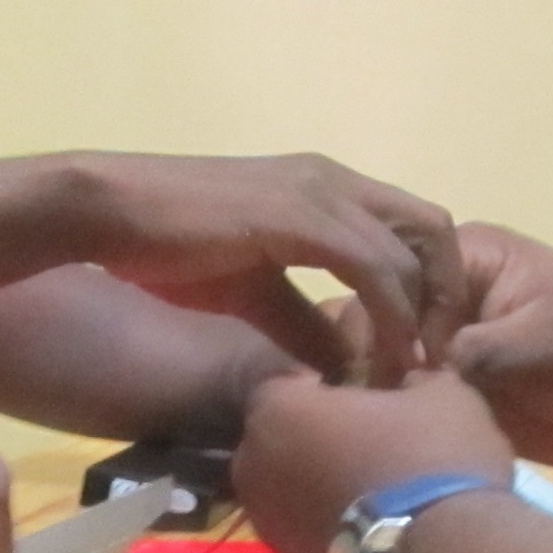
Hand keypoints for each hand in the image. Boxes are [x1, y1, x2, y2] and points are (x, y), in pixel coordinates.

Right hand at [75, 153, 466, 387]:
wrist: (106, 212)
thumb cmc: (166, 248)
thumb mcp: (252, 293)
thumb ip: (304, 324)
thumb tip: (347, 371)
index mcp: (327, 189)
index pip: (415, 229)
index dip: (433, 287)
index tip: (425, 348)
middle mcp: (336, 181)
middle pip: (432, 230)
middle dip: (446, 297)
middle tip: (435, 360)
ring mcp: (319, 193)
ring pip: (411, 250)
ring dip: (422, 315)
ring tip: (414, 371)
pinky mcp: (297, 215)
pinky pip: (371, 266)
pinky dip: (389, 315)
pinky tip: (384, 357)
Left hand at [234, 367, 517, 552]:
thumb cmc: (434, 459)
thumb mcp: (444, 398)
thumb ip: (417, 384)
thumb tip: (415, 385)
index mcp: (278, 409)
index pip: (287, 387)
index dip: (324, 392)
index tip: (361, 398)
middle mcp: (253, 466)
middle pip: (281, 442)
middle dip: (316, 442)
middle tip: (368, 446)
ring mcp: (266, 524)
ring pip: (291, 491)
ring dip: (322, 487)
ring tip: (376, 493)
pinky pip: (306, 532)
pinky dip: (331, 527)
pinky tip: (376, 530)